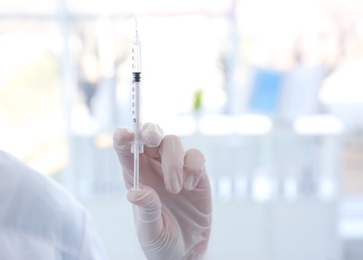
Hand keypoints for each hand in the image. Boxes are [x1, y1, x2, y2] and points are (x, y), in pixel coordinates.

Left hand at [113, 123, 211, 259]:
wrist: (187, 251)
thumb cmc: (162, 240)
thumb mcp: (149, 230)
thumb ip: (146, 210)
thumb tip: (135, 192)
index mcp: (137, 176)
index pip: (126, 149)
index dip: (123, 137)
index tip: (125, 135)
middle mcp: (155, 167)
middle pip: (151, 135)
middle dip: (150, 131)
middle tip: (151, 140)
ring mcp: (177, 168)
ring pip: (173, 142)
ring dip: (173, 162)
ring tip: (175, 189)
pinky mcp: (197, 174)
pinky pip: (196, 157)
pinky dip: (193, 167)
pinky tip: (190, 186)